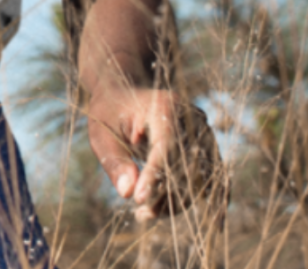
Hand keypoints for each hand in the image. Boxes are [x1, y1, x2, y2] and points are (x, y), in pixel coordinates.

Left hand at [87, 85, 223, 221]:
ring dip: (177, 202)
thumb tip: (128, 193)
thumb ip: (113, 159)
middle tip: (140, 214)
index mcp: (164, 105)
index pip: (165, 146)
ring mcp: (203, 131)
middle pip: (186, 165)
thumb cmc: (109, 112)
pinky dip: (191, 199)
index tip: (138, 201)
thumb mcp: (100, 132)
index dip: (154, 176)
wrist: (125, 93)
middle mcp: (190, 117)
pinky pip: (206, 179)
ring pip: (199, 177)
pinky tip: (169, 211)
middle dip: (165, 195)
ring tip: (147, 214)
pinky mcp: (207, 147)